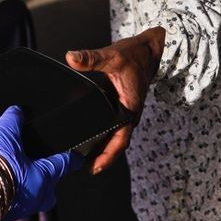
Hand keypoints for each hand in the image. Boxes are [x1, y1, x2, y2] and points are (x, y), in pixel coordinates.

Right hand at [0, 105, 84, 220]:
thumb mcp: (5, 136)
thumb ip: (13, 121)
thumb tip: (17, 110)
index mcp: (45, 176)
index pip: (64, 164)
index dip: (72, 159)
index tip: (79, 158)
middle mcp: (38, 195)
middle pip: (51, 190)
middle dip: (50, 182)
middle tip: (41, 170)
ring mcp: (23, 209)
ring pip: (34, 199)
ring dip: (29, 188)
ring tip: (17, 176)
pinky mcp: (7, 216)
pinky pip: (17, 205)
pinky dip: (13, 195)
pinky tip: (2, 186)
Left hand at [64, 27, 161, 174]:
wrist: (148, 51)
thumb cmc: (134, 56)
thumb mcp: (112, 56)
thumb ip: (91, 58)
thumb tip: (72, 58)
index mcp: (129, 107)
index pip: (120, 139)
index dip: (108, 155)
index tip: (95, 167)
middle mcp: (128, 113)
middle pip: (116, 143)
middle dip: (102, 157)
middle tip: (83, 168)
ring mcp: (125, 111)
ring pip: (114, 137)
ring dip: (102, 149)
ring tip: (83, 159)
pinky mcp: (120, 107)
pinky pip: (112, 127)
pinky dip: (102, 136)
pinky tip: (88, 138)